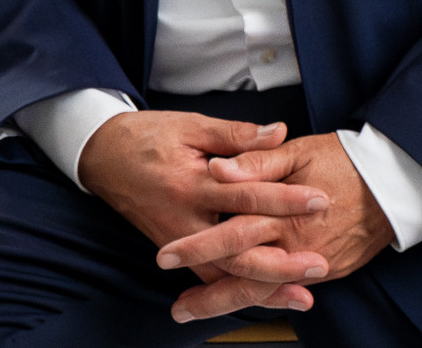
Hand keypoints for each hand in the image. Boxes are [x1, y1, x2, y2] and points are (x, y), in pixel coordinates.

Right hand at [79, 112, 329, 312]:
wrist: (101, 156)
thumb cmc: (147, 136)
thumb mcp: (190, 125)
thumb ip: (236, 135)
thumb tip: (278, 132)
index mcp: (191, 183)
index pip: (246, 194)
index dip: (285, 199)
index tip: (320, 200)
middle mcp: (184, 220)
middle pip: (237, 251)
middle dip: (281, 262)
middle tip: (319, 265)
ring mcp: (177, 241)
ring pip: (223, 275)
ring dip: (262, 287)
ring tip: (301, 294)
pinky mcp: (173, 250)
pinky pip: (208, 276)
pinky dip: (235, 289)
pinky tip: (263, 295)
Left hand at [158, 132, 394, 321]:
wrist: (392, 182)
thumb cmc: (342, 159)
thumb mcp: (297, 151)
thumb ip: (256, 162)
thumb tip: (218, 168)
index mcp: (283, 210)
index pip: (232, 233)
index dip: (198, 246)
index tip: (167, 254)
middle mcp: (296, 243)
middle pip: (244, 274)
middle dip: (207, 293)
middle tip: (177, 306)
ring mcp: (312, 261)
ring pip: (263, 290)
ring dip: (227, 301)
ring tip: (196, 308)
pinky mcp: (328, 269)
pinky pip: (286, 289)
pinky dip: (262, 298)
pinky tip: (239, 301)